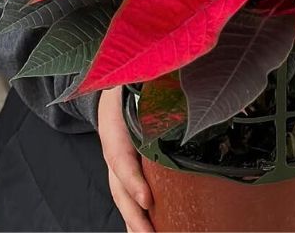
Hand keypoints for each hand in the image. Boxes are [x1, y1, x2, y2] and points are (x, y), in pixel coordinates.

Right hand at [98, 86, 154, 232]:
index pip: (120, 157)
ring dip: (134, 220)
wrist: (111, 87)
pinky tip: (147, 231)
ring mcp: (116, 162)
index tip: (147, 199)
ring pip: (121, 196)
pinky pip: (127, 194)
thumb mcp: (136, 80)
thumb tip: (183, 77)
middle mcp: (114, 149)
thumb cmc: (131, 84)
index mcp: (115, 126)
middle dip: (134, 213)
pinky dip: (135, 215)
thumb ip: (154, 82)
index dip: (132, 180)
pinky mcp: (124, 170)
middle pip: (119, 186)